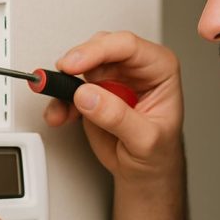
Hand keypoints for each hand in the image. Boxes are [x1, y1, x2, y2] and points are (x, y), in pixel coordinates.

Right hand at [44, 31, 183, 180]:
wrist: (146, 172)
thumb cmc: (159, 153)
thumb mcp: (146, 140)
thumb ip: (118, 117)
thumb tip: (89, 95)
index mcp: (159, 70)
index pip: (128, 47)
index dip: (98, 51)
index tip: (75, 65)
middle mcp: (136, 69)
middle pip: (101, 48)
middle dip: (78, 63)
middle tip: (63, 78)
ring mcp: (113, 79)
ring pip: (81, 66)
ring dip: (64, 85)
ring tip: (61, 109)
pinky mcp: (94, 93)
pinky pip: (70, 87)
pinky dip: (60, 101)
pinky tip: (60, 115)